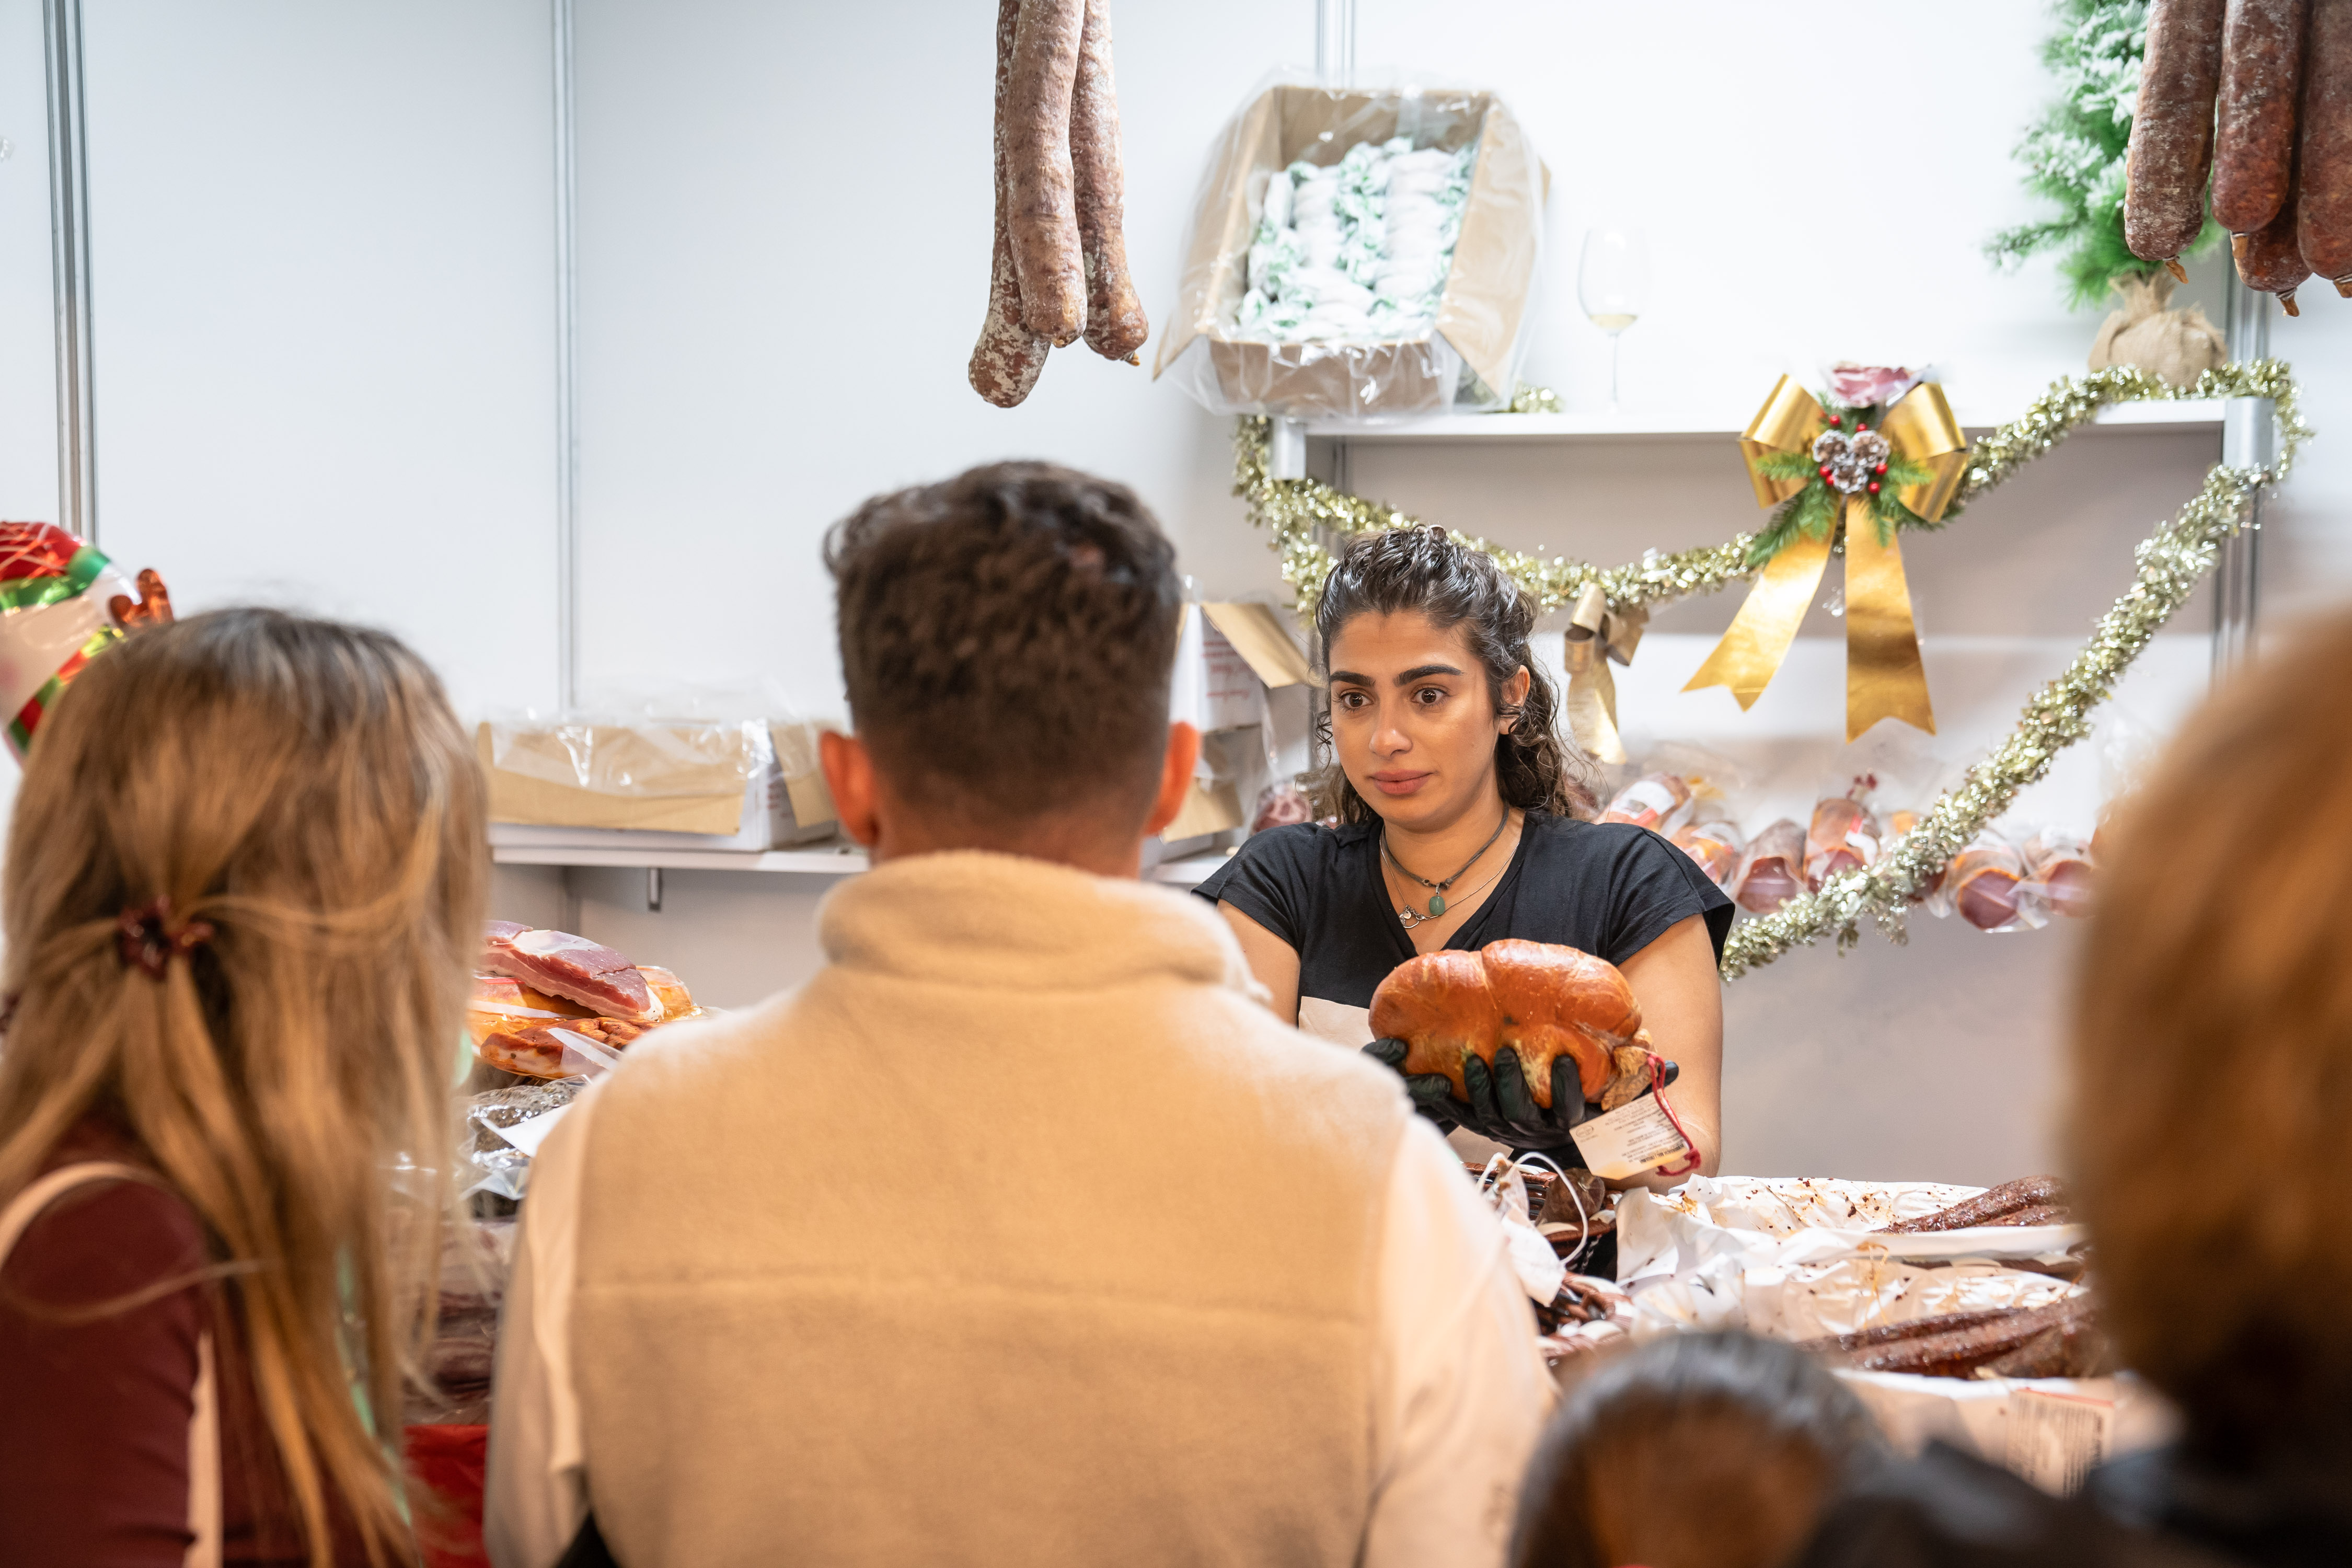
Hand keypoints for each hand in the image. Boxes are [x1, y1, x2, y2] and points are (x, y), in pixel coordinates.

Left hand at [1363, 1042, 1681, 1153]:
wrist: (1557, 1130)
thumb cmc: (1587, 1103)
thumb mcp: (1617, 1096)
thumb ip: (1640, 1080)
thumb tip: (1673, 1068)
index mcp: (1568, 1124)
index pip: (1569, 1110)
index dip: (1566, 1088)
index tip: (1564, 1058)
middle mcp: (1535, 1131)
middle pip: (1520, 1113)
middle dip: (1512, 1084)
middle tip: (1506, 1052)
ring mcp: (1505, 1129)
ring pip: (1490, 1115)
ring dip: (1480, 1089)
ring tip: (1475, 1060)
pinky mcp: (1480, 1123)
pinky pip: (1460, 1115)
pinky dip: (1445, 1099)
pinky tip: (1431, 1080)